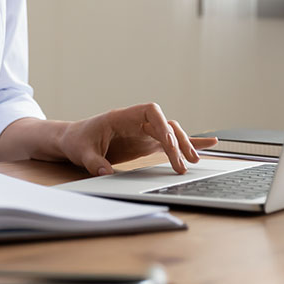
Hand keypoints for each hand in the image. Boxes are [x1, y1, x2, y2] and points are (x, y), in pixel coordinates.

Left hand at [58, 103, 217, 175]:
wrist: (75, 140)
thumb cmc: (78, 140)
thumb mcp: (81, 152)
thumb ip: (93, 162)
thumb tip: (105, 172)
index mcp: (122, 117)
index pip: (151, 111)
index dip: (163, 124)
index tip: (168, 142)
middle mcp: (137, 122)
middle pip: (166, 125)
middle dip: (177, 142)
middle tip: (182, 165)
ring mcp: (144, 132)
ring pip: (172, 133)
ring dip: (185, 145)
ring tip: (194, 161)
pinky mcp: (147, 143)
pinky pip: (170, 141)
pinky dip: (189, 142)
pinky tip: (209, 144)